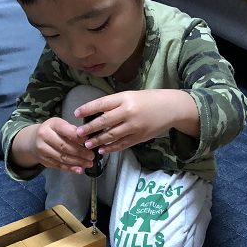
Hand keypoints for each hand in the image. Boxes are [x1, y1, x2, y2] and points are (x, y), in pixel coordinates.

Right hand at [10, 118, 93, 173]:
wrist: (34, 140)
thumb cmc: (53, 131)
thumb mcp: (61, 125)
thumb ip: (72, 130)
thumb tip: (88, 139)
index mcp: (52, 124)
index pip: (66, 130)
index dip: (78, 137)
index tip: (89, 141)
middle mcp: (44, 136)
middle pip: (64, 146)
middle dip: (80, 152)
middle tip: (91, 156)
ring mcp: (42, 149)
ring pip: (62, 157)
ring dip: (77, 162)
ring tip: (88, 163)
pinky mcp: (43, 160)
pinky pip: (58, 165)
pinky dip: (70, 168)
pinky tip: (79, 169)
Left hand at [74, 89, 199, 153]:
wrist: (171, 108)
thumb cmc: (148, 100)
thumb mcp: (130, 96)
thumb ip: (115, 104)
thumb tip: (96, 113)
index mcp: (124, 98)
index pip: (101, 103)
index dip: (87, 109)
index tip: (76, 113)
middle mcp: (128, 112)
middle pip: (103, 121)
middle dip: (89, 128)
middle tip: (78, 133)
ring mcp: (134, 126)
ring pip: (111, 135)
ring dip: (97, 140)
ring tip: (87, 144)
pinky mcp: (139, 137)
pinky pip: (121, 144)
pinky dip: (110, 148)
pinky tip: (102, 150)